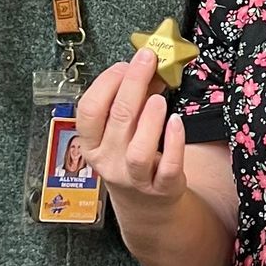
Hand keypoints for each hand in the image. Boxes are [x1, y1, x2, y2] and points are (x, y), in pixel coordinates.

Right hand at [74, 47, 186, 209]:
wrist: (146, 204)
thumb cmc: (130, 157)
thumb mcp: (121, 132)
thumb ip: (131, 102)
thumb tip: (146, 67)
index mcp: (92, 144)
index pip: (89, 111)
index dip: (105, 84)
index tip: (123, 65)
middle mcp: (109, 162)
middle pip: (117, 120)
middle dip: (132, 85)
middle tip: (147, 61)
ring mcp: (135, 178)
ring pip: (138, 151)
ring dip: (149, 120)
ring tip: (159, 97)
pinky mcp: (162, 188)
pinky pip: (168, 167)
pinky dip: (174, 144)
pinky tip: (177, 122)